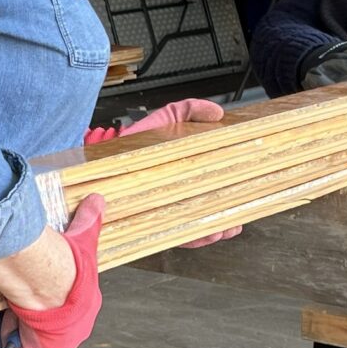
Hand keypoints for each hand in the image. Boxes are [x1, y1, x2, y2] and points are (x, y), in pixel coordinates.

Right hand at [0, 194, 105, 347]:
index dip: (56, 296)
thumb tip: (98, 198)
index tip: (43, 288)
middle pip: (54, 323)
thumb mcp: (85, 237)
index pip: (72, 304)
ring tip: (13, 312)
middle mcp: (77, 328)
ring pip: (38, 335)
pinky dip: (15, 340)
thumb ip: (90, 219)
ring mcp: (59, 342)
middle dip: (40, 314)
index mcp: (89, 305)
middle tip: (25, 300)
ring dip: (25, 326)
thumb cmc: (70, 266)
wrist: (49, 285)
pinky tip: (7, 327)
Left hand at [79, 99, 238, 242]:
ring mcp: (165, 207)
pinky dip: (193, 237)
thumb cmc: (132, 142)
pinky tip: (205, 234)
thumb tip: (217, 112)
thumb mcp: (164, 119)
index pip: (214, 184)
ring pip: (195, 223)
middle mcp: (177, 192)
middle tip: (236, 219)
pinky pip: (175, 234)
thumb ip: (188, 110)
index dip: (231, 190)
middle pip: (208, 207)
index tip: (246, 194)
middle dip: (226, 216)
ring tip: (224, 228)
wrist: (100, 159)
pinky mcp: (150, 220)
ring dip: (214, 228)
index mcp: (185, 171)